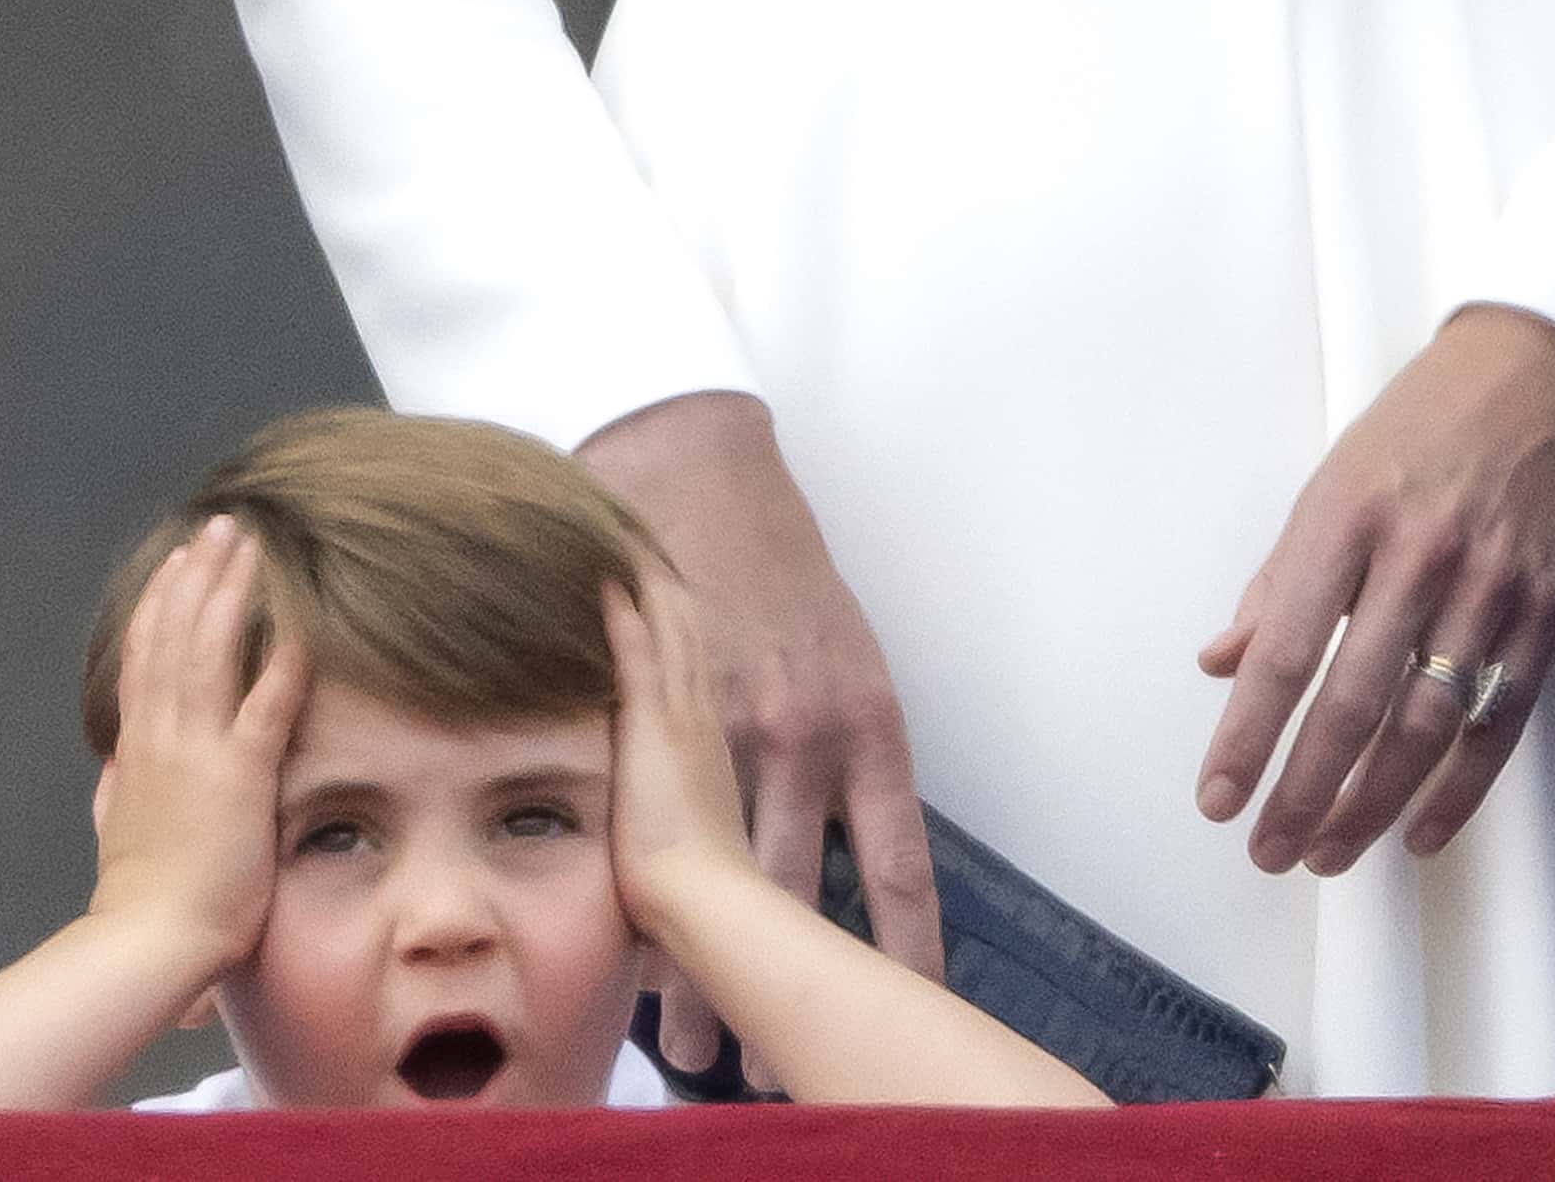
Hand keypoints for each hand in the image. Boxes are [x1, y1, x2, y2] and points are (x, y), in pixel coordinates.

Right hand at [87, 521, 307, 989]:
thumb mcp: (116, 833)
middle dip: (196, 576)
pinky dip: (283, 655)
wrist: (146, 947)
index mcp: (137, 751)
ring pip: (210, 651)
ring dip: (229, 591)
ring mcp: (199, 752)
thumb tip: (111, 771)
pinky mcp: (240, 775)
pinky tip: (301, 615)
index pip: (145, 659)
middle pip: (175, 636)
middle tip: (217, 526)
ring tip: (247, 543)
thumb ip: (117, 794)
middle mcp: (162, 738)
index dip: (160, 605)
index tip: (174, 562)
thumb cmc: (139, 903)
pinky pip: (266, 701)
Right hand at [579, 390, 939, 1074]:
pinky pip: (663, 834)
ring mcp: (733, 734)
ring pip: (722, 879)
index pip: (901, 863)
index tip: (917, 1011)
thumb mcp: (849, 664)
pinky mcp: (668, 718)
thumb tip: (857, 850)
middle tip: (777, 1069)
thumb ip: (851, 755)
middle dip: (791, 991)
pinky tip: (637, 959)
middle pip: (805, 895)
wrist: (711, 483)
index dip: (910, 944)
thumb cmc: (791, 582)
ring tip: (699, 1053)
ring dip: (708, 972)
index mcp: (869, 729)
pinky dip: (651, 896)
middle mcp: (807, 739)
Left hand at [603, 568, 753, 946]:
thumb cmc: (699, 897)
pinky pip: (640, 650)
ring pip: (668, 629)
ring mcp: (681, 717)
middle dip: (663, 586)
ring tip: (625, 535)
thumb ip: (669, 811)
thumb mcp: (686, 836)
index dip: (675, 618)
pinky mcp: (656, 725)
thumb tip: (648, 825)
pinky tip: (605, 576)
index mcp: (708, 741)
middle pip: (685, 632)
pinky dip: (625, 611)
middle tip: (640, 534)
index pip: (690, 663)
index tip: (655, 576)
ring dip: (647, 584)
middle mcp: (703, 716)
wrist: (714, 906)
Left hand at [1195, 305, 1554, 875]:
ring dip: (1372, 805)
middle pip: (1353, 704)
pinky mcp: (1547, 611)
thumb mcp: (1335, 477)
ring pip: (1425, 728)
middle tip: (1270, 852)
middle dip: (1304, 792)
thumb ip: (1280, 577)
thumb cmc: (1426, 420)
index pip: (1286, 650)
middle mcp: (1418, 555)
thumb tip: (1223, 664)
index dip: (1248, 735)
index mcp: (1348, 515)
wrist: (1550, 369)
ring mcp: (1491, 587)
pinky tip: (1420, 833)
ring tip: (1329, 853)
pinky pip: (1500, 721)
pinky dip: (1460, 789)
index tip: (1218, 799)